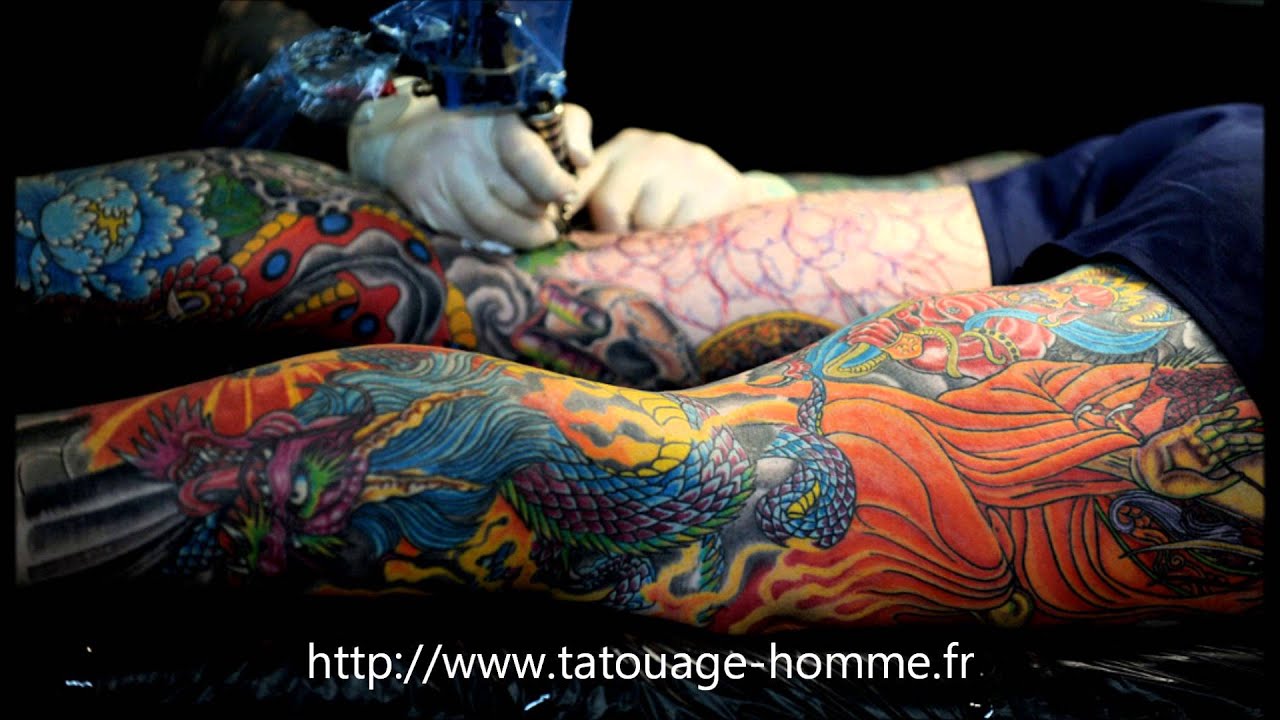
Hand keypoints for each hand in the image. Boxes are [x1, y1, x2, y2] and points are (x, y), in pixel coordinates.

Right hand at [348, 85, 592, 248]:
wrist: (409, 143)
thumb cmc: (488, 130)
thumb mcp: (532, 114)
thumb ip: (570, 128)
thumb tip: (582, 161)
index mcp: (495, 117)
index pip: (526, 156)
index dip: (551, 182)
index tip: (567, 195)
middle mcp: (463, 144)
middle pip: (517, 199)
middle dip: (541, 213)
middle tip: (550, 215)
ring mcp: (441, 176)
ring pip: (495, 223)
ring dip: (523, 236)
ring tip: (538, 234)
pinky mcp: (428, 204)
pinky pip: (471, 234)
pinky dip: (494, 241)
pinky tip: (504, 236)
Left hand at [570, 128, 775, 238]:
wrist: (741, 202)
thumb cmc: (673, 209)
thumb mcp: (633, 197)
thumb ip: (597, 206)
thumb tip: (552, 236)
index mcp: (621, 148)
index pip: (579, 180)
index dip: (569, 214)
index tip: (572, 242)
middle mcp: (650, 147)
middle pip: (608, 204)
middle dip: (616, 237)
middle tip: (633, 248)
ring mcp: (685, 163)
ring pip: (647, 223)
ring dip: (653, 244)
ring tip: (669, 240)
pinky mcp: (715, 186)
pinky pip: (681, 232)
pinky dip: (681, 247)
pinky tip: (690, 239)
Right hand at [1131, 407, 1262, 499]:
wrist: (1150, 476)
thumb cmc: (1175, 485)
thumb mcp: (1205, 487)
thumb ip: (1224, 482)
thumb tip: (1242, 475)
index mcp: (1208, 465)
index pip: (1231, 453)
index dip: (1246, 447)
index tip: (1262, 443)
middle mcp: (1202, 451)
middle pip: (1227, 439)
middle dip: (1243, 434)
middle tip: (1260, 427)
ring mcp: (1192, 442)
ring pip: (1216, 429)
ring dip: (1232, 423)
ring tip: (1249, 418)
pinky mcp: (1182, 433)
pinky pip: (1199, 422)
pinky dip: (1214, 416)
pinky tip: (1229, 412)